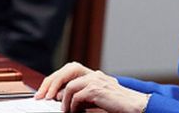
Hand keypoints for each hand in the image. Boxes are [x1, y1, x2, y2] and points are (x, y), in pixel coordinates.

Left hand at [34, 62, 149, 112]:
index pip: (69, 70)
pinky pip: (77, 96)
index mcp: (94, 75)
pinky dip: (73, 106)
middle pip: (68, 70)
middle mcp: (95, 74)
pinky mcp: (98, 90)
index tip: (44, 92)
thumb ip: (81, 97)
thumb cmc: (118, 106)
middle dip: (51, 83)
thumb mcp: (96, 101)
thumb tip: (60, 99)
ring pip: (70, 85)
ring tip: (64, 111)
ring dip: (63, 100)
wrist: (136, 107)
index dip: (54, 79)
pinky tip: (75, 112)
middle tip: (43, 97)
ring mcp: (97, 80)